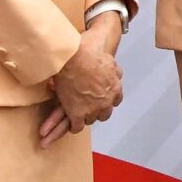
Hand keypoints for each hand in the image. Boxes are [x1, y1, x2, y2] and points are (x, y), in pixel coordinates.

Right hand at [42, 17, 122, 146]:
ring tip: (72, 120)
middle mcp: (106, 102)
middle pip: (103, 114)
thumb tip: (117, 72)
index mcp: (115, 89)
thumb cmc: (90, 54)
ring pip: (89, 120)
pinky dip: (69, 127)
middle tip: (86, 110)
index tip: (98, 99)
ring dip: (81, 118)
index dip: (105, 99)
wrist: (76, 58)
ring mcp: (92, 109)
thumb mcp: (109, 59)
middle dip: (95, 111)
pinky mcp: (77, 113)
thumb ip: (113, 69)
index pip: (114, 100)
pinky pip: (74, 126)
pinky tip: (63, 127)